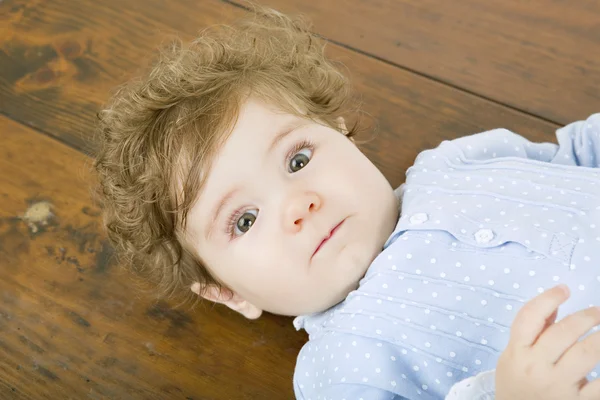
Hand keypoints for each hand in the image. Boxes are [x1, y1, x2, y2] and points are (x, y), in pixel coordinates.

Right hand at [496, 285, 599, 399]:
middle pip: (562, 332)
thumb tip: (555, 303)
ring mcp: (557, 386)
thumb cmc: (516, 387)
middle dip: (586, 317)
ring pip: (586, 353)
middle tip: (597, 312)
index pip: (529, 317)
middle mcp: (536, 367)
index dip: (548, 298)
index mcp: (517, 353)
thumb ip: (534, 332)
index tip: (564, 289)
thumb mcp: (514, 357)